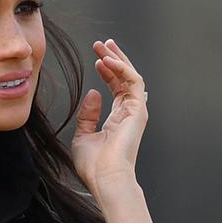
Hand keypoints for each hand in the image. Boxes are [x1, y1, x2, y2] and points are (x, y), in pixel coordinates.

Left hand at [70, 37, 148, 203]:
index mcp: (117, 119)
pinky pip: (133, 81)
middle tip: (102, 44)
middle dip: (114, 59)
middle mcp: (128, 113)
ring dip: (118, 59)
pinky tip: (108, 60)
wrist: (105, 177)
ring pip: (130, 76)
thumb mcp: (83, 136)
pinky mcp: (138, 110)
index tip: (96, 60)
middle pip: (125, 79)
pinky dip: (122, 68)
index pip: (116, 88)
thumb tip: (93, 93)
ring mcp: (135, 111)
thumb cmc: (94, 165)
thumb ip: (87, 115)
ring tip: (104, 47)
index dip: (107, 72)